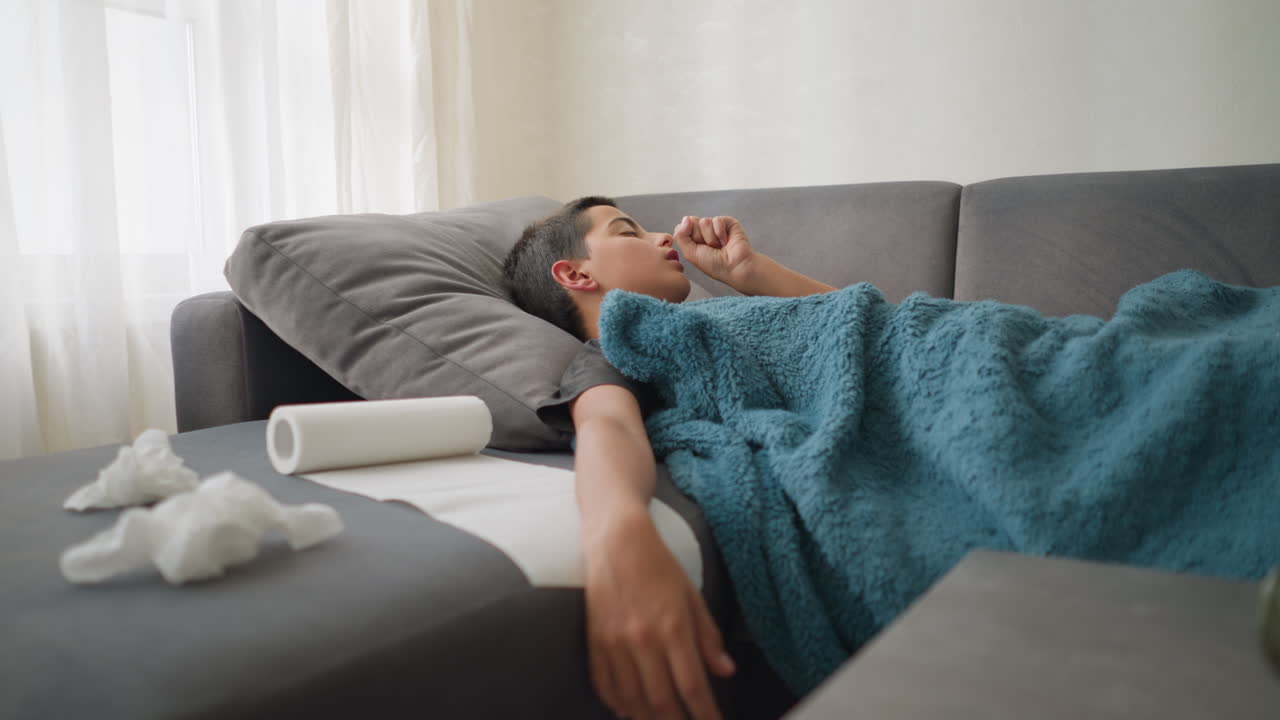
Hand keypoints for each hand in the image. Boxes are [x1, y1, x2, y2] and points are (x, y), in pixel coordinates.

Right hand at [585, 511, 735, 719]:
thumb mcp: (692, 596)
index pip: (692, 686)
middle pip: (661, 700)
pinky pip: (604, 683)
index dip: (704, 714)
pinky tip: (626, 711)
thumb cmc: (658, 565)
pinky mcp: (595, 641)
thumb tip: (725, 670)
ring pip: (632, 698)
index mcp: (672, 628)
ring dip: (647, 718)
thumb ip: (708, 637)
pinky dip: (615, 702)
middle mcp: (642, 640)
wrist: (616, 541)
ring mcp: (615, 643)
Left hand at [673, 215, 757, 290]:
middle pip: (691, 222)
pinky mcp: (727, 222)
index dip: (687, 237)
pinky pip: (717, 220)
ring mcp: (715, 226)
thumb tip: (686, 218)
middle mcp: (703, 231)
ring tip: (720, 247)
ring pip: (704, 221)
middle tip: (710, 248)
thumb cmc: (714, 264)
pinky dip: (720, 233)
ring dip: (711, 238)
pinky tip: (726, 242)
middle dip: (699, 237)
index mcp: (693, 238)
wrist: (734, 267)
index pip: (681, 227)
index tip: (697, 250)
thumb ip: (681, 236)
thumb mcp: (690, 253)